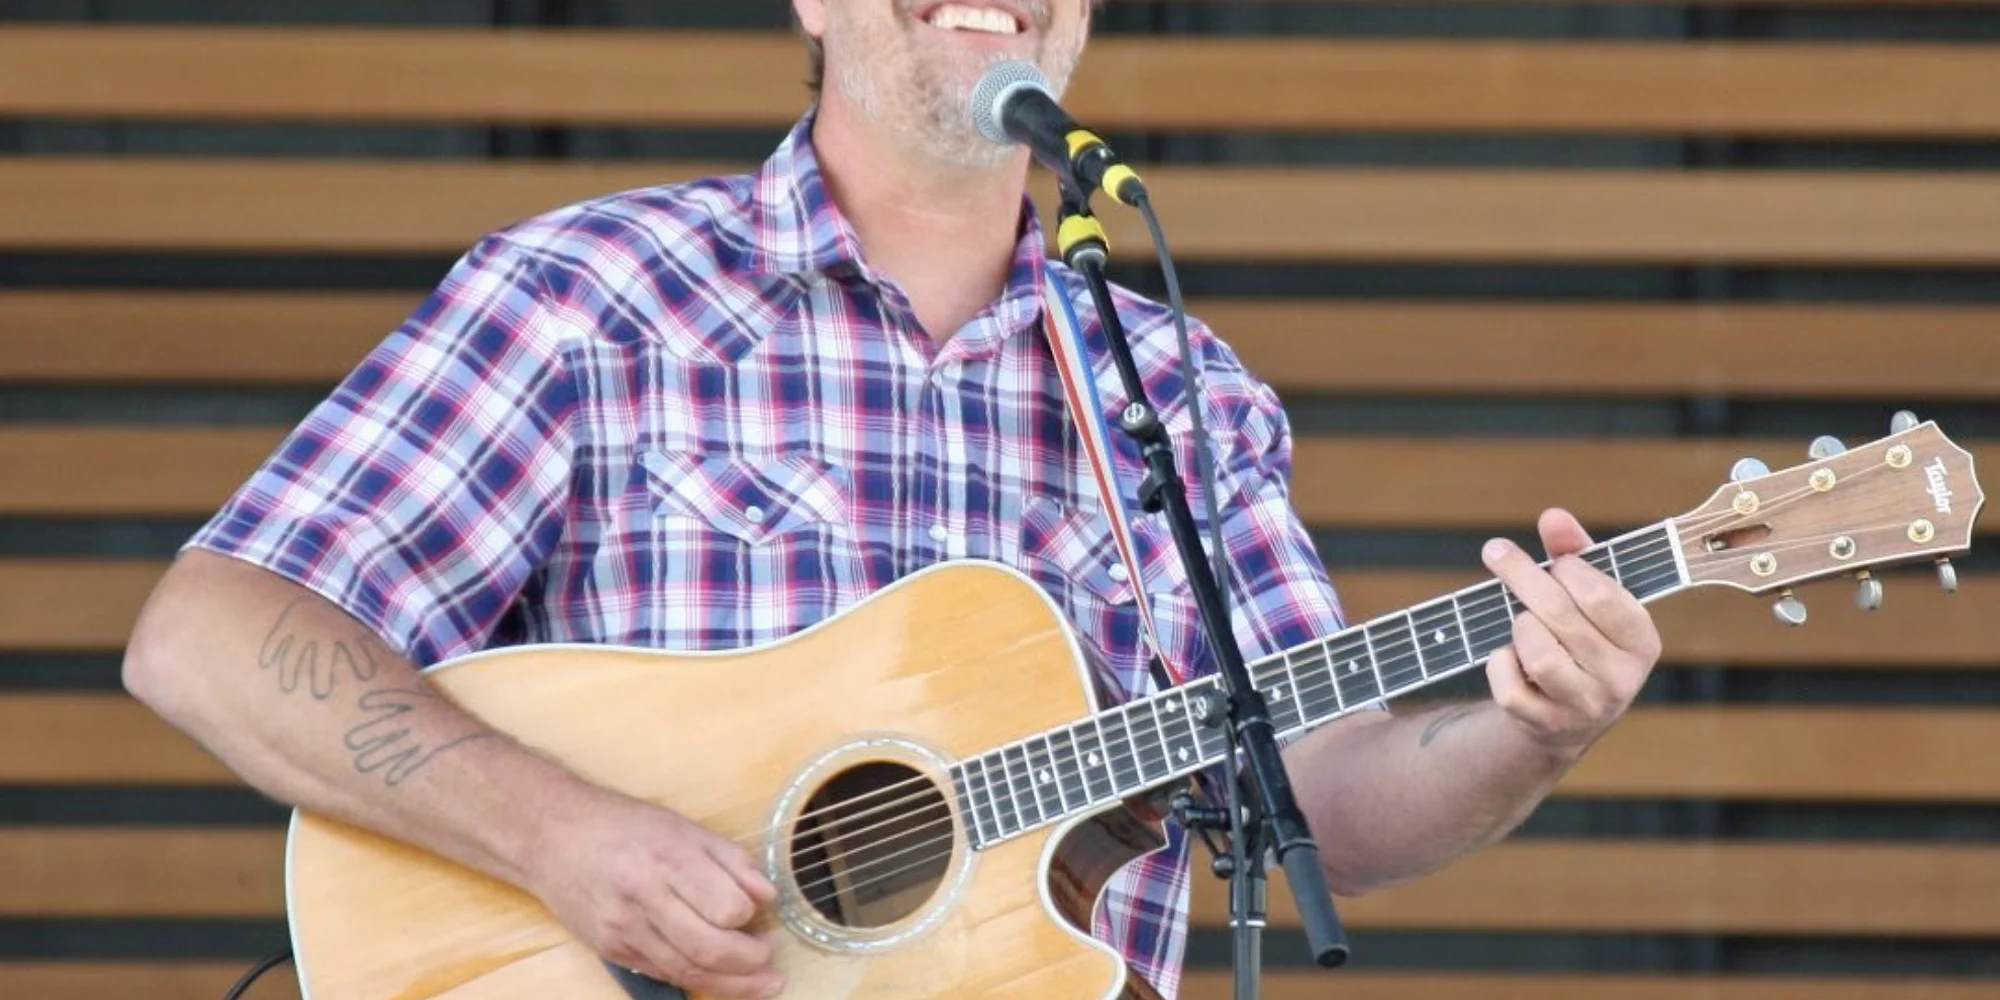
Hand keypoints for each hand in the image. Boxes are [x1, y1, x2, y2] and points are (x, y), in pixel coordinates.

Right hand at [528, 788, 782, 998]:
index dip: (750, 916)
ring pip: (687, 971)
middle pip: (709, 948)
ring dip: (732, 985)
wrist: (553, 837)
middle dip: (749, 962)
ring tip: (762, 982)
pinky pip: (663, 974)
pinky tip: (719, 979)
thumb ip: (730, 860)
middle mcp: (645, 898)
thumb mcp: (683, 828)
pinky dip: (696, 979)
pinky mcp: (613, 950)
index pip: (726, 906)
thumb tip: (767, 895)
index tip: (761, 913)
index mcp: (668, 860)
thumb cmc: (624, 827)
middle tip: (770, 960)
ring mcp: (625, 929)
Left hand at [1478, 508, 1663, 759]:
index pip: (1599, 595)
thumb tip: (1553, 516)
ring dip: (1519, 628)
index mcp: (1642, 641)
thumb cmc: (1581, 638)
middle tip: (1496, 552)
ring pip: (1537, 655)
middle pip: (1560, 616)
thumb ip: (1576, 552)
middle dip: (1521, 576)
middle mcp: (1621, 679)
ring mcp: (1585, 707)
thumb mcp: (1589, 595)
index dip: (1567, 568)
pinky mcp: (1548, 727)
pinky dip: (1499, 665)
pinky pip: (1509, 689)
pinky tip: (1509, 658)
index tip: (1553, 561)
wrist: (1569, 718)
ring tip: (1523, 624)